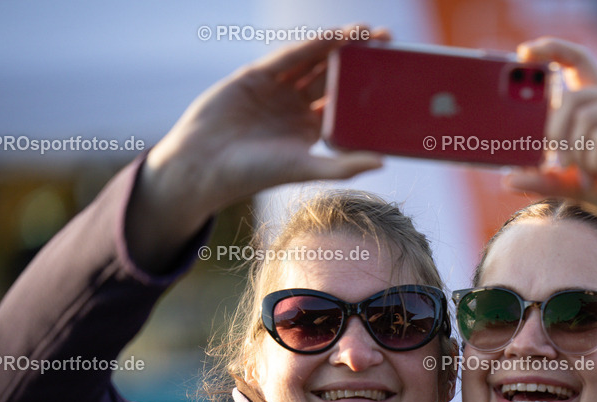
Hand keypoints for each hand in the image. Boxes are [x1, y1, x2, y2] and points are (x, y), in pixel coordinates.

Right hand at [127, 26, 385, 270]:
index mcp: (310, 131)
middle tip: (389, 44)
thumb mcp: (304, 169)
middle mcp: (295, 108)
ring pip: (313, 61)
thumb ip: (343, 166)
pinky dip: (311, 46)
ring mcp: (275, 90)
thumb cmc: (253, 175)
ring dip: (339, 46)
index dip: (368, 88)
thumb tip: (383, 162)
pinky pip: (288, 57)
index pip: (345, 103)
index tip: (393, 74)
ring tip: (368, 32)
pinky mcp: (255, 75)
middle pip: (334, 77)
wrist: (203, 166)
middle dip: (360, 60)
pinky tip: (334, 37)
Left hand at [506, 38, 596, 242]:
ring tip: (587, 178)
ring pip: (586, 119)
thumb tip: (509, 179)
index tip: (522, 53)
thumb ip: (546, 180)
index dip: (551, 49)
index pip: (578, 60)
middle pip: (573, 97)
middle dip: (556, 134)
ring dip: (579, 156)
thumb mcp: (575, 186)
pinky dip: (595, 162)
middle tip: (557, 165)